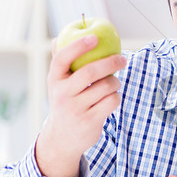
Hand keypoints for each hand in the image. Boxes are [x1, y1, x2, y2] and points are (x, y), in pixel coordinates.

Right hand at [35, 35, 125, 176]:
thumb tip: (59, 37)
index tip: (94, 37)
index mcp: (54, 80)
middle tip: (122, 59)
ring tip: (113, 84)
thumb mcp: (57, 84)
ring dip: (115, 82)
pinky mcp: (90, 121)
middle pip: (90, 72)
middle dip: (110, 62)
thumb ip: (60, 62)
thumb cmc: (64, 103)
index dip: (78, 46)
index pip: (62, 58)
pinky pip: (112, 101)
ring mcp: (76, 109)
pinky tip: (111, 98)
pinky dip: (116, 97)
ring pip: (105, 86)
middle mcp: (63, 94)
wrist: (62, 139)